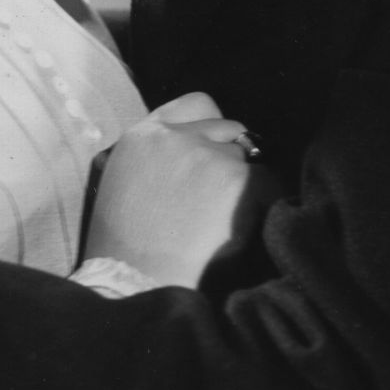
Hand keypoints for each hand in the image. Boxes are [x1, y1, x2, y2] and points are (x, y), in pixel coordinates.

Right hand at [86, 91, 258, 289]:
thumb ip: (154, 160)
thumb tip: (191, 151)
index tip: (218, 148)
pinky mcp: (237, 178)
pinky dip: (264, 204)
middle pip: (229, 127)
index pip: (194, 104)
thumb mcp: (121, 188)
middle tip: (226, 197)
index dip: (212, 126)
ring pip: (249, 156)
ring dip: (246, 183)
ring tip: (228, 222)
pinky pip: (268, 182)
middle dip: (232, 157)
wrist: (138, 285)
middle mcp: (174, 136)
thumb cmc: (125, 253)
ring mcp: (207, 154)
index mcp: (141, 137)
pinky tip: (243, 231)